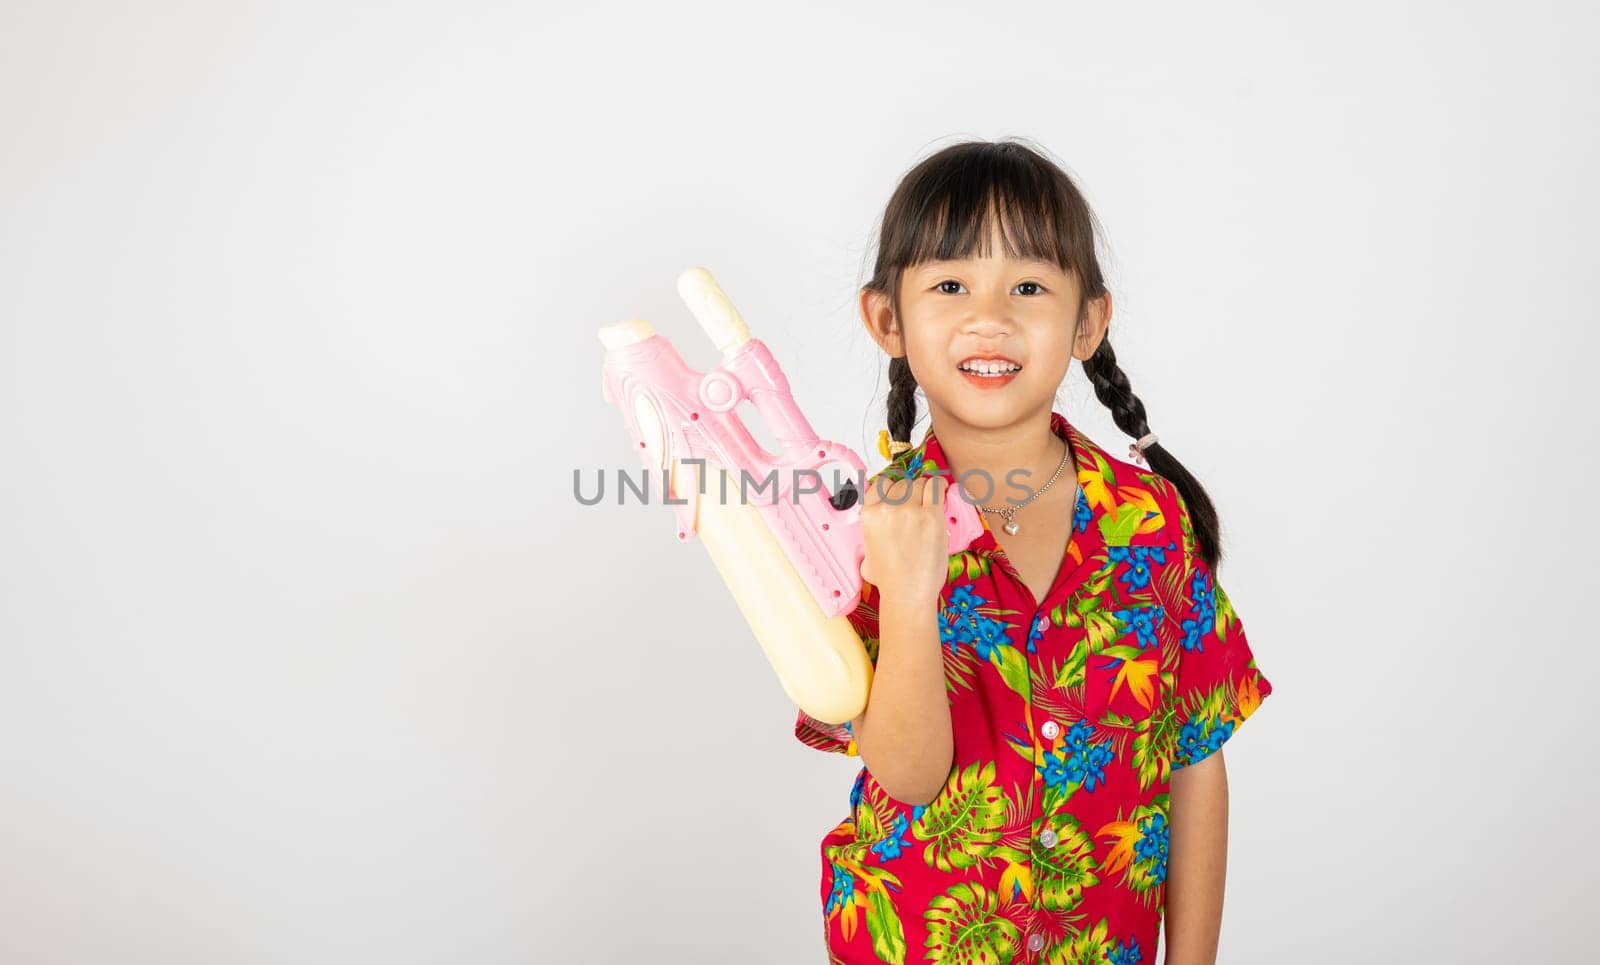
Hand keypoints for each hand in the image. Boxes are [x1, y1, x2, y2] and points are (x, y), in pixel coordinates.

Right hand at [859, 471, 949, 605]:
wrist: (907, 593)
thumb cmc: (890, 578)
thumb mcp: (866, 553)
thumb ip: (870, 535)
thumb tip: (877, 530)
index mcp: (869, 515)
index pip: (880, 485)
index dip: (891, 489)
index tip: (898, 494)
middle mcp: (887, 509)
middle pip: (901, 484)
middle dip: (909, 492)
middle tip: (917, 504)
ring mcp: (910, 511)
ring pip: (919, 483)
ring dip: (924, 490)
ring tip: (930, 499)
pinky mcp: (931, 516)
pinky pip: (936, 487)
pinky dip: (939, 486)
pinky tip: (941, 489)